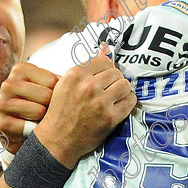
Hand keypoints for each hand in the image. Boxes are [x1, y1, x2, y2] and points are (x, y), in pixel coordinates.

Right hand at [0, 61, 57, 153]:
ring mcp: (3, 103)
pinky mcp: (3, 123)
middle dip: (53, 107)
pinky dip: (36, 131)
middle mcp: (9, 83)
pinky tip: (33, 129)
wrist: (27, 133)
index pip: (52, 81)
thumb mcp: (50, 89)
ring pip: (39, 111)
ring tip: (41, 120)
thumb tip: (89, 67)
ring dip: (45, 119)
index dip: (59, 93)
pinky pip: (30, 127)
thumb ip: (62, 79)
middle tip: (48, 112)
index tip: (53, 98)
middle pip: (46, 96)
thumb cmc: (42, 106)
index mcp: (21, 69)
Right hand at [34, 48, 135, 168]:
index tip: (104, 77)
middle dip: (115, 80)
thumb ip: (86, 67)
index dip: (107, 68)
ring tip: (115, 97)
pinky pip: (130, 101)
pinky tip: (119, 106)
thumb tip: (106, 47)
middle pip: (116, 72)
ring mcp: (100, 102)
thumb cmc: (61, 111)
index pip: (104, 60)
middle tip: (109, 90)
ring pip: (125, 85)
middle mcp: (88, 86)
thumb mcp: (66, 84)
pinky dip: (128, 102)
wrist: (57, 140)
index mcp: (75, 75)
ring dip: (123, 90)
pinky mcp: (110, 117)